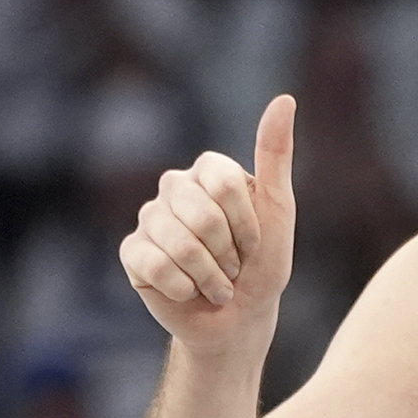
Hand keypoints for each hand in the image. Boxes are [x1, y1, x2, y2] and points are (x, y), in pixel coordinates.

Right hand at [119, 95, 295, 352]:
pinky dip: (183, 287)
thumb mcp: (279, 209)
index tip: (254, 242)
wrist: (240, 318)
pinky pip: (154, 265)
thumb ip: (276, 154)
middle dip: (226, 253)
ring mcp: (150, 219)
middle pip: (201, 215)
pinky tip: (188, 291)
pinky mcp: (133, 252)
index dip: (246, 224)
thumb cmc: (263, 263)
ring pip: (178, 243)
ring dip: (208, 275)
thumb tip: (284, 99)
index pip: (222, 183)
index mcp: (208, 171)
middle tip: (232, 267)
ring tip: (215, 283)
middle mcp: (174, 188)